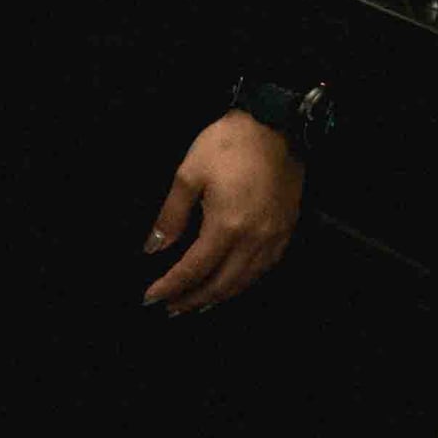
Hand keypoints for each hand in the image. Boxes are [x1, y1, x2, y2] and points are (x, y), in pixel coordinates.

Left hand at [140, 113, 302, 313]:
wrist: (275, 127)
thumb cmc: (226, 145)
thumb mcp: (188, 174)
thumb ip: (170, 216)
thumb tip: (152, 248)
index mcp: (227, 227)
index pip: (194, 269)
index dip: (171, 287)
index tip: (150, 299)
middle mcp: (254, 241)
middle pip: (222, 283)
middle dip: (193, 299)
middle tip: (170, 310)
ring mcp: (275, 238)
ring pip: (245, 281)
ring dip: (219, 297)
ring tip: (196, 305)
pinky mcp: (287, 232)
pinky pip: (264, 270)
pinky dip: (243, 283)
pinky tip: (231, 285)